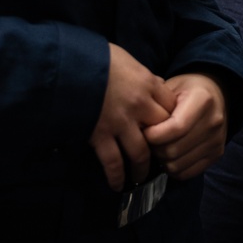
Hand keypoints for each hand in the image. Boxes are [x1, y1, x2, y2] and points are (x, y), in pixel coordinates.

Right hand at [90, 44, 176, 190]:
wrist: (70, 65)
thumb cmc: (98, 57)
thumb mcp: (128, 60)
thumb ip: (144, 76)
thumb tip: (156, 84)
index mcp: (148, 84)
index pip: (172, 107)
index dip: (173, 118)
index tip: (170, 127)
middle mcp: (139, 106)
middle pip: (162, 131)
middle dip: (162, 145)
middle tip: (160, 156)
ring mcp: (120, 123)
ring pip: (140, 153)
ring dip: (142, 168)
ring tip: (140, 177)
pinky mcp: (100, 135)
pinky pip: (113, 162)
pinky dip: (117, 176)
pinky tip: (118, 184)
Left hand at [143, 73, 227, 179]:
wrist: (216, 93)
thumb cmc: (188, 89)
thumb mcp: (172, 87)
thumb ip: (157, 106)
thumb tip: (139, 129)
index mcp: (203, 100)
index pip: (174, 128)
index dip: (153, 135)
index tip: (143, 131)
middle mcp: (214, 121)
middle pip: (174, 150)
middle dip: (154, 149)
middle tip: (149, 141)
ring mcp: (217, 140)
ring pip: (177, 165)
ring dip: (162, 160)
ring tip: (159, 147)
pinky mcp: (217, 154)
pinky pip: (187, 173)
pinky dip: (173, 169)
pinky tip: (170, 156)